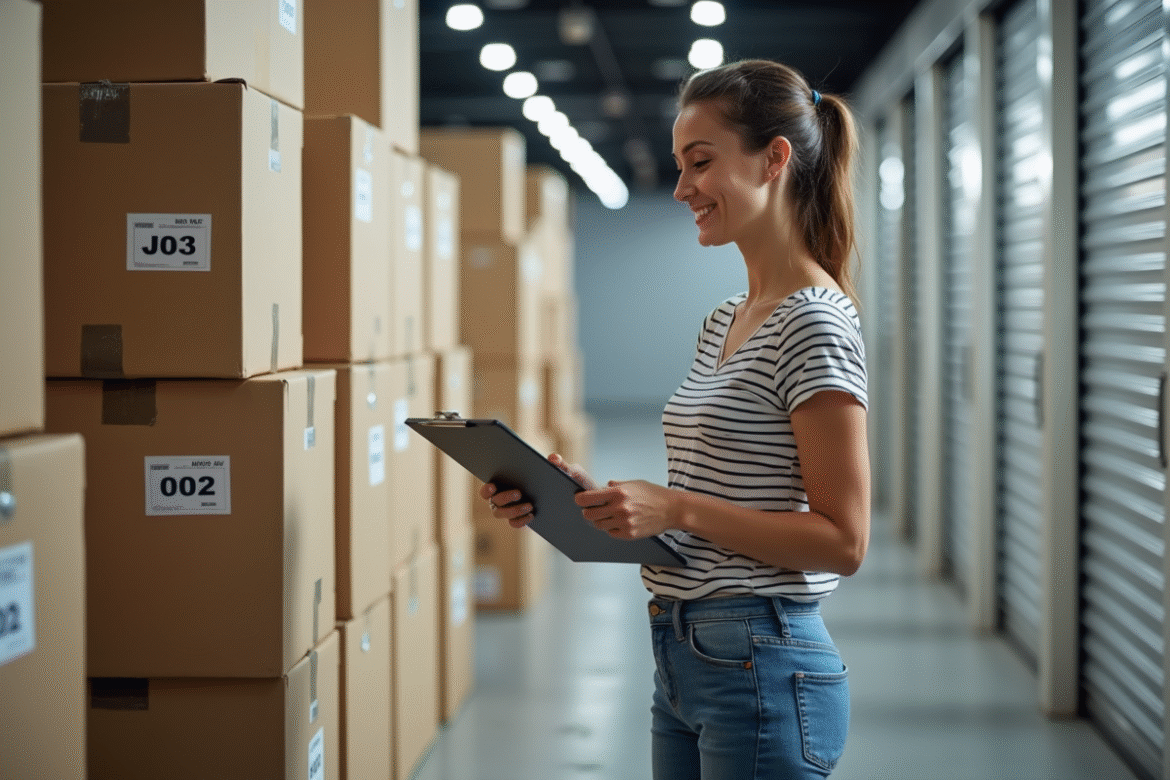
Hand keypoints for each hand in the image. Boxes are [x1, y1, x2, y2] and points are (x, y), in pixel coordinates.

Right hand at [479, 452, 598, 528]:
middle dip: (504, 497)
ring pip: (501, 513)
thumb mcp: (567, 472)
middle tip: (518, 492)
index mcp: (508, 480)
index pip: (489, 487)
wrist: (577, 502)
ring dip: (512, 509)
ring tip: (529, 505)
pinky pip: (514, 523)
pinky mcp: (521, 520)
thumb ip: (560, 464)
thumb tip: (553, 458)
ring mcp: (512, 510)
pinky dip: (520, 520)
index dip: (486, 488)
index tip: (493, 486)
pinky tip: (532, 515)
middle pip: (494, 501)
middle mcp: (505, 497)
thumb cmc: (565, 481)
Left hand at [574, 480, 677, 539]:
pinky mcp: (629, 534)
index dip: (580, 499)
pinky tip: (620, 522)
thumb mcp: (633, 483)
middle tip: (594, 509)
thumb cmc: (653, 494)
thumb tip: (601, 488)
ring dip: (601, 520)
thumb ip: (615, 486)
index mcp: (617, 493)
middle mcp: (619, 508)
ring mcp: (624, 523)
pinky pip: (611, 533)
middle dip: (589, 511)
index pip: (586, 499)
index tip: (580, 499)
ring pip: (599, 525)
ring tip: (611, 515)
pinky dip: (612, 528)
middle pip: (588, 515)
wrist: (672, 509)